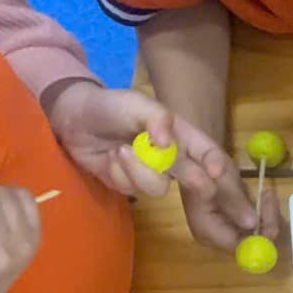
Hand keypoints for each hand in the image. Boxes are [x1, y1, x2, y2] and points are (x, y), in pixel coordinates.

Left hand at [48, 81, 278, 248]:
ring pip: (158, 188)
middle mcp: (173, 158)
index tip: (218, 174)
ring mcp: (153, 174)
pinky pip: (132, 190)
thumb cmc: (111, 105)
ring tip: (120, 150)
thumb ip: (157, 119)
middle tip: (202, 188)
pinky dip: (119, 173)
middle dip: (202, 188)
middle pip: (197, 180)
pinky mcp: (131, 186)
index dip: (216, 165)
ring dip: (138, 171)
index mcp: (182, 136)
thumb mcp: (136, 103)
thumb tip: (168, 142)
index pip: (208, 153)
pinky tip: (109, 159)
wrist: (74, 119)